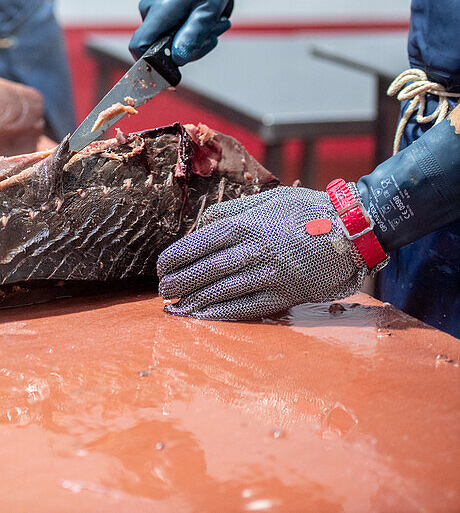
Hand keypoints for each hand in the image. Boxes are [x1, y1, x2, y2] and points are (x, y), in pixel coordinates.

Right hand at [130, 0, 279, 64]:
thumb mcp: (209, 8)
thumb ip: (193, 35)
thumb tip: (179, 58)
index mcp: (157, 12)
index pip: (138, 47)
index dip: (149, 64)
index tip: (172, 69)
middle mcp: (149, 8)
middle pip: (162, 44)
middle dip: (191, 45)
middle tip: (217, 33)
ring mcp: (155, 1)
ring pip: (171, 31)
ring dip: (196, 31)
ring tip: (220, 17)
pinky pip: (174, 19)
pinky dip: (193, 20)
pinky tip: (209, 8)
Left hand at [158, 186, 372, 320]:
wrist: (354, 230)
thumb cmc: (308, 210)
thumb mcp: (268, 199)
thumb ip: (233, 211)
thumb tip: (201, 226)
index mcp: (248, 224)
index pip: (200, 242)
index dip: (176, 256)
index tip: (161, 266)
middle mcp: (255, 250)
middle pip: (207, 269)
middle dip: (180, 281)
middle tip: (162, 290)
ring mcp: (271, 274)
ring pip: (223, 290)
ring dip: (195, 300)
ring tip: (175, 306)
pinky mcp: (285, 293)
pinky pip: (247, 306)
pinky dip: (222, 313)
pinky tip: (204, 316)